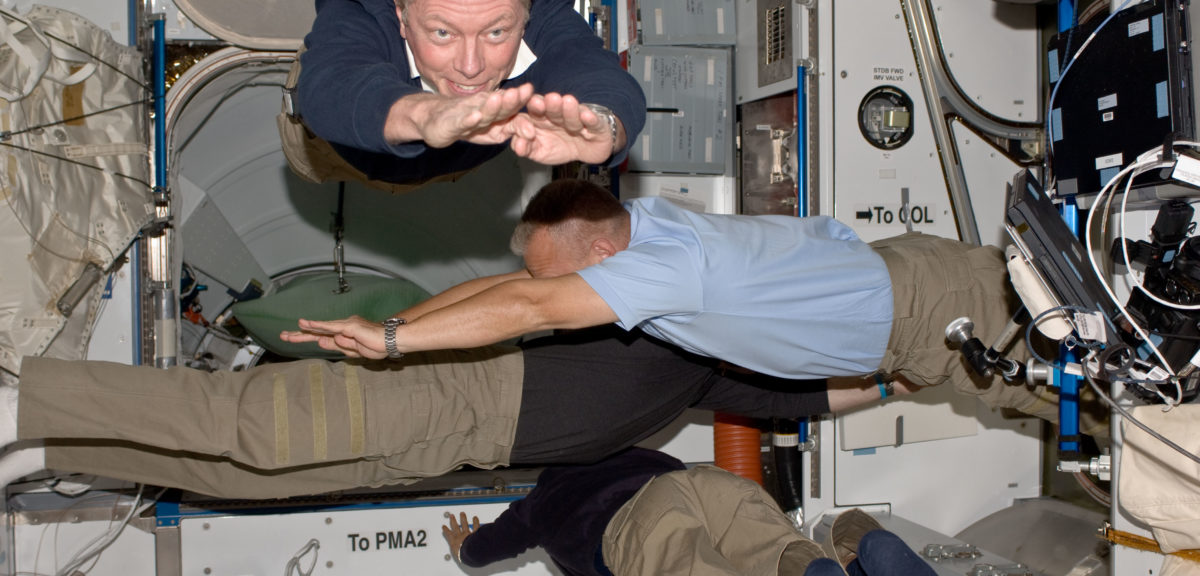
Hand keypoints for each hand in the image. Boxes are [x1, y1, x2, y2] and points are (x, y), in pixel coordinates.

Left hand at [278, 315, 387, 358]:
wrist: (391, 341)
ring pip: (321, 328)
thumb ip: (337, 346)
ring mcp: (345, 325)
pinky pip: (330, 326)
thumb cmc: (377, 346)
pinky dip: (316, 326)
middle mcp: (342, 327)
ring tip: (288, 334)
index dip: (307, 337)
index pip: (322, 336)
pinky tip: (305, 324)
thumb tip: (321, 342)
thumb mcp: (353, 351)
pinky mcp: (349, 326)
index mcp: (343, 334)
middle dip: (300, 334)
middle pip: (318, 331)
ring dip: (304, 331)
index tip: (292, 338)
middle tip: (283, 336)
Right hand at [388, 83, 534, 147]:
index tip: (535, 97)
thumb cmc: (463, 123)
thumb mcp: (488, 130)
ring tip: (500, 99)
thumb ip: (507, 128)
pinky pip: (462, 122)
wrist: (431, 118)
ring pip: (482, 111)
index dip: (522, 101)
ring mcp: (467, 115)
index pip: (511, 107)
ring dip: (492, 106)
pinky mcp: (452, 124)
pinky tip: (475, 116)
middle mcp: (482, 109)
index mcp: (494, 111)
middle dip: (512, 100)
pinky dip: (469, 120)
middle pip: (500, 106)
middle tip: (524, 92)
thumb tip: (530, 129)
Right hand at [442, 511, 479, 561]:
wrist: (471, 553)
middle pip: (456, 527)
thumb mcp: (458, 556)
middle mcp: (460, 536)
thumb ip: (459, 554)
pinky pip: (476, 526)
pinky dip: (476, 522)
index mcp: (454, 542)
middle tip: (451, 516)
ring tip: (462, 514)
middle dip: (453, 521)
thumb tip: (460, 557)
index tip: (444, 526)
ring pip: (465, 524)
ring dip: (463, 518)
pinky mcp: (475, 533)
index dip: (446, 530)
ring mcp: (468, 534)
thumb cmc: (464, 556)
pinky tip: (475, 518)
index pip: (449, 535)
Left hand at [506, 92, 619, 164]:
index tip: (527, 126)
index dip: (530, 117)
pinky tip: (586, 115)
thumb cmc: (561, 146)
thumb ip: (526, 148)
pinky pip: (593, 121)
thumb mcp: (540, 152)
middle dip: (548, 105)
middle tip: (545, 101)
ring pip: (571, 113)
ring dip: (568, 109)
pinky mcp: (596, 124)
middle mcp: (557, 114)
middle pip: (552, 109)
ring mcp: (577, 118)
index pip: (532, 113)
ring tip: (567, 102)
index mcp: (540, 117)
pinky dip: (590, 118)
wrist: (588, 148)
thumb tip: (517, 146)